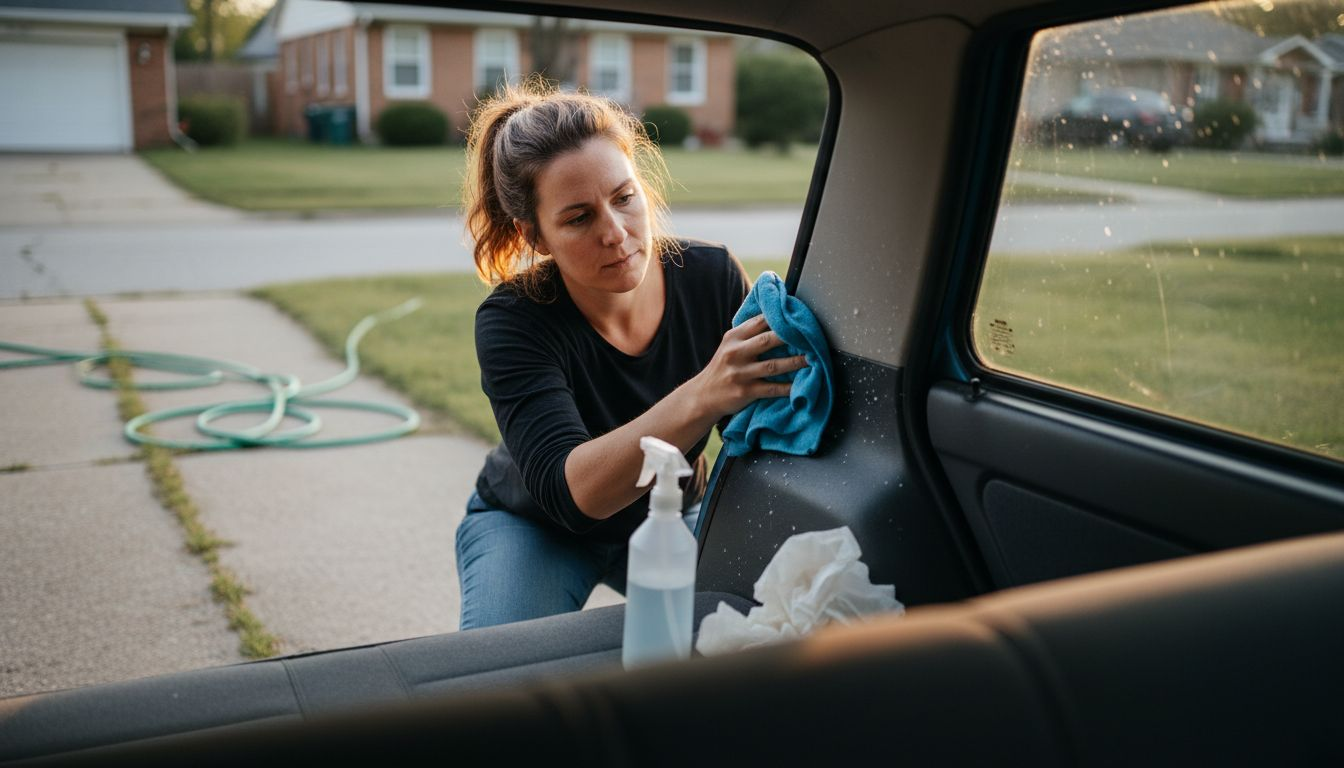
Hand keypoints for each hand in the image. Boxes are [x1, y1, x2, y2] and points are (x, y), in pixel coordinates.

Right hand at [692, 315, 808, 421]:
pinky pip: (772, 389)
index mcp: (734, 337)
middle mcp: (735, 353)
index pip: (760, 321)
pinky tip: (801, 386)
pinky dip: (788, 388)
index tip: (799, 317)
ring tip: (812, 359)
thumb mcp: (730, 345)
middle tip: (811, 336)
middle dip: (791, 338)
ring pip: (773, 365)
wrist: (703, 395)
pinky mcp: (745, 392)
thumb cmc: (723, 367)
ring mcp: (740, 373)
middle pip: (768, 340)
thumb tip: (777, 317)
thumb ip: (749, 333)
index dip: (781, 317)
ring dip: (796, 362)